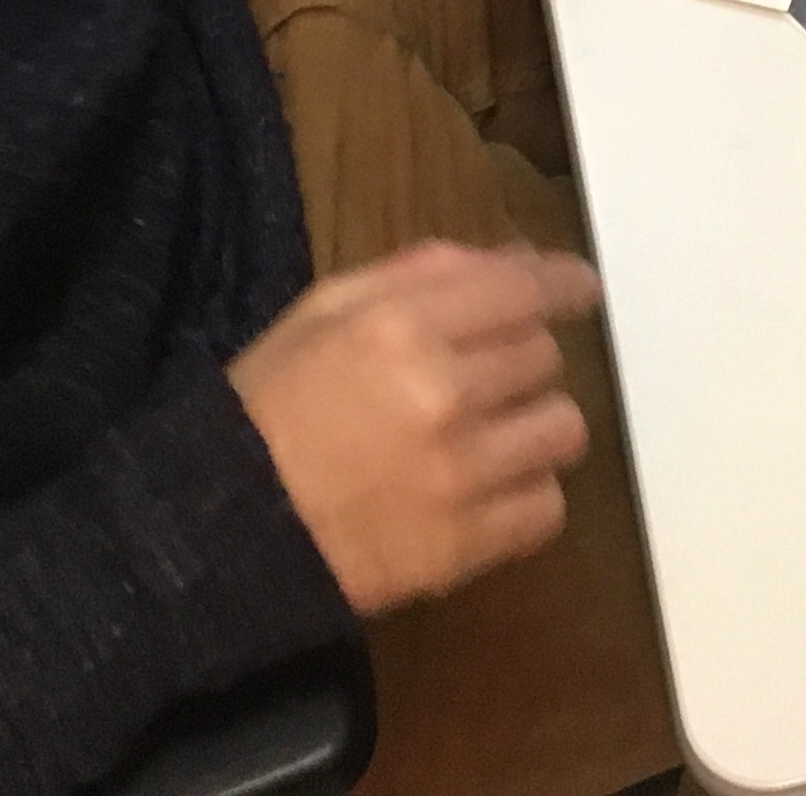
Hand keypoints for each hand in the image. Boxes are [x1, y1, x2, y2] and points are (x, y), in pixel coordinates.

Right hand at [228, 242, 602, 614]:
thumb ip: (420, 273)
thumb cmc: (270, 408)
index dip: (564, 285)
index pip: (523, 289)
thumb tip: (515, 259)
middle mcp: (443, 393)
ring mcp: (459, 474)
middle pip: (545, 357)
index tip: (581, 289)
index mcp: (402, 325)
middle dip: (524, 361)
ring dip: (535, 427)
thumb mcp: (324, 311)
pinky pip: (548, 507)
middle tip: (487, 379)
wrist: (224, 533)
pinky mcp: (464, 546)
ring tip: (494, 439)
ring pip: (562, 430)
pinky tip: (490, 491)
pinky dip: (528, 496)